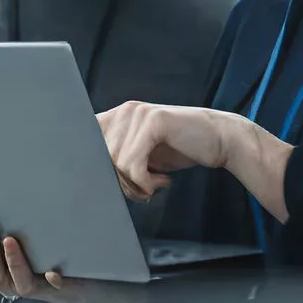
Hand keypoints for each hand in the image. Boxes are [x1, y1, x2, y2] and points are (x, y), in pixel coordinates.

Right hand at [0, 218, 146, 302]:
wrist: (94, 292)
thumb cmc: (56, 262)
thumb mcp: (30, 247)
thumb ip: (7, 235)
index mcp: (4, 275)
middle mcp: (17, 285)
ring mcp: (40, 288)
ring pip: (19, 283)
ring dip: (13, 262)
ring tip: (10, 239)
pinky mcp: (66, 290)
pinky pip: (57, 289)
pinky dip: (53, 280)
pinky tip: (52, 272)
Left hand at [97, 101, 238, 201]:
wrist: (219, 139)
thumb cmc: (179, 150)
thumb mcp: (142, 154)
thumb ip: (117, 159)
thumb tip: (88, 180)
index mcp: (117, 117)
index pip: (83, 142)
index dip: (90, 167)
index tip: (105, 185)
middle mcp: (123, 111)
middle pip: (99, 158)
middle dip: (120, 183)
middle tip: (143, 190)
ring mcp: (137, 113)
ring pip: (116, 164)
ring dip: (136, 186)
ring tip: (154, 185)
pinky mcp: (154, 122)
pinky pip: (133, 165)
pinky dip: (145, 182)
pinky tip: (162, 182)